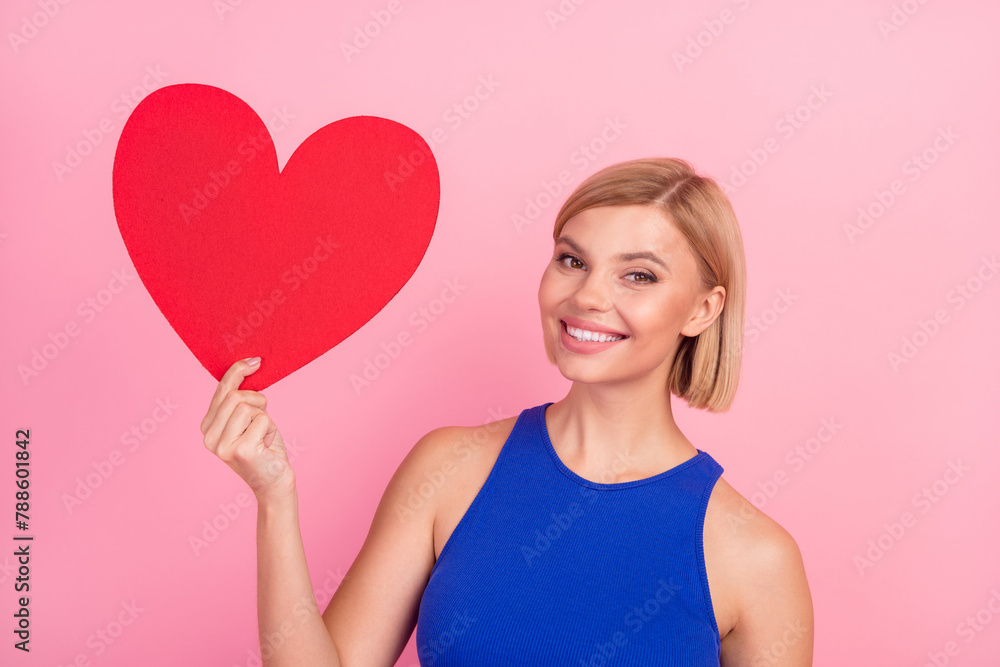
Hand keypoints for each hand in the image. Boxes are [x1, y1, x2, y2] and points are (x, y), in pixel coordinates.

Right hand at [200, 357, 295, 502]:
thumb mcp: (249, 419)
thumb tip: (248, 364)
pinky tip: (266, 446)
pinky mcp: (240, 450)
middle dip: (257, 401)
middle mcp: (208, 437)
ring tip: (262, 436)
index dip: (238, 372)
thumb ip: (240, 399)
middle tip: (262, 422)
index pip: (221, 390)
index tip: (255, 360)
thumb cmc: (264, 448)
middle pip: (235, 396)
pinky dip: (270, 429)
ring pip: (248, 406)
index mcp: (207, 427)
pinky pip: (262, 420)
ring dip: (264, 417)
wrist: (274, 482)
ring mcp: (222, 445)